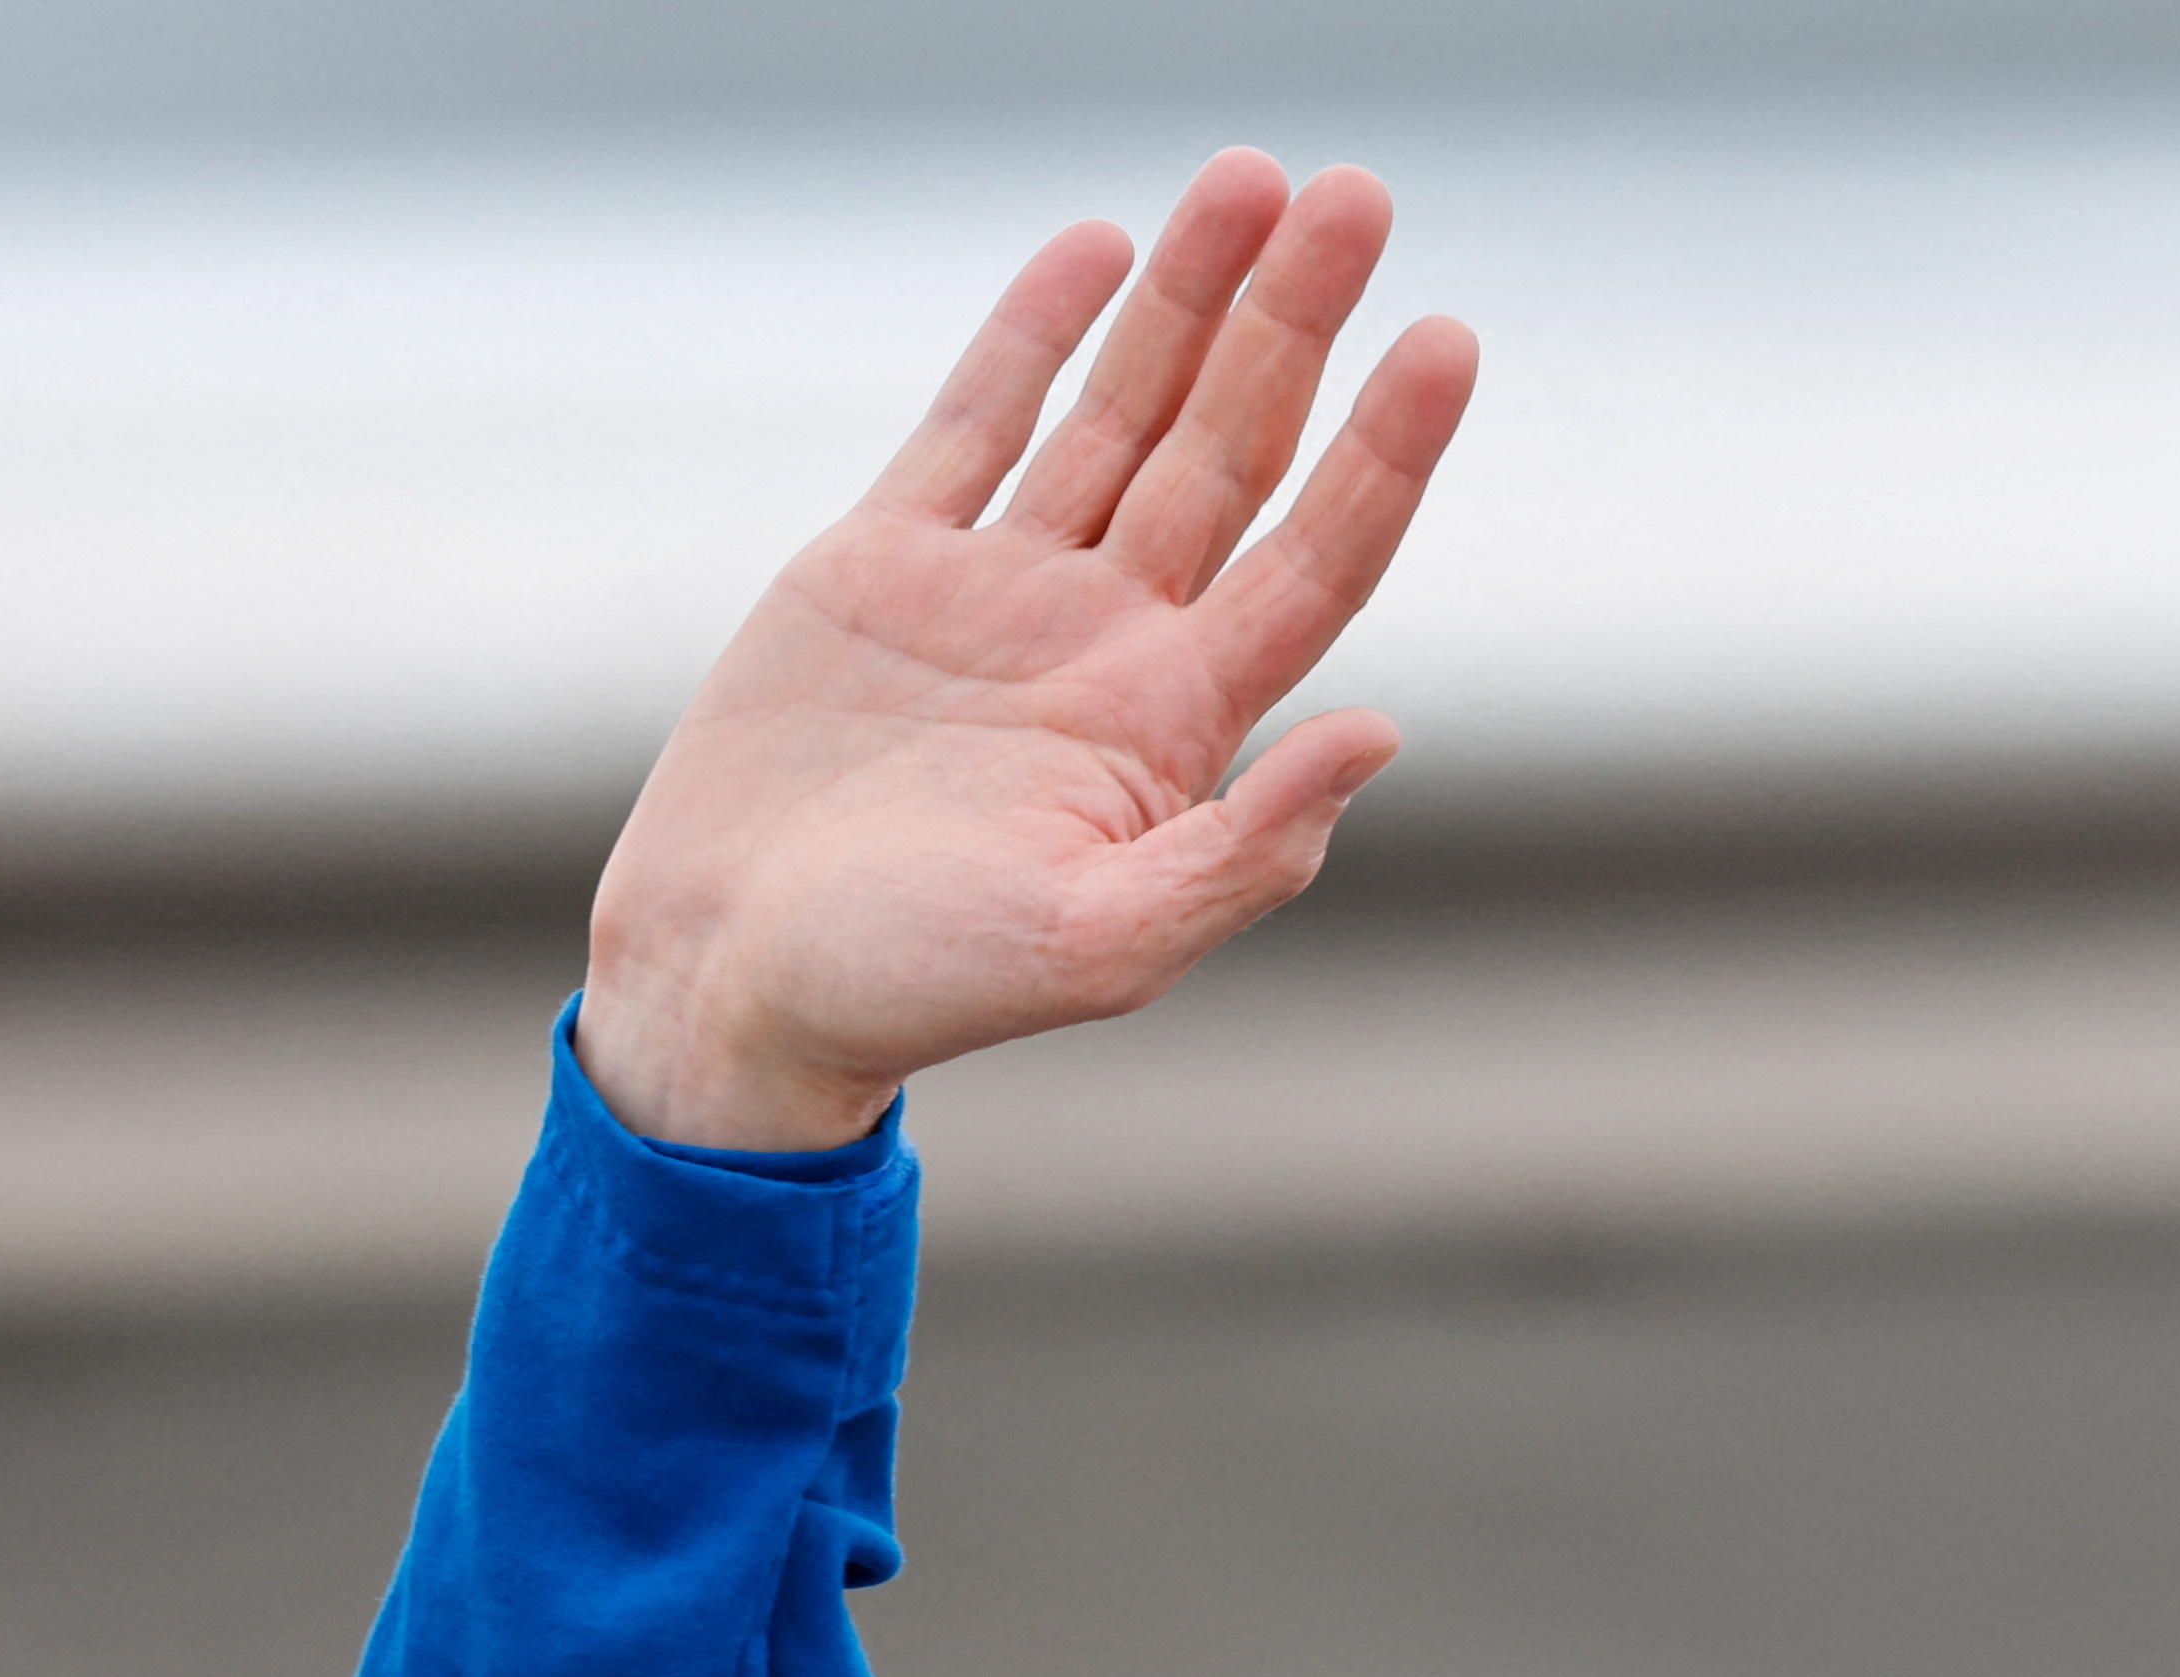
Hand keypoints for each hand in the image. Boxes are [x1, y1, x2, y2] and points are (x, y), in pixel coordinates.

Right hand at [577, 152, 1479, 1147]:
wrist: (735, 981)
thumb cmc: (919, 993)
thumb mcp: (1104, 947)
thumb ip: (1247, 852)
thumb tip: (1382, 732)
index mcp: (1177, 726)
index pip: (1315, 558)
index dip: (1384, 452)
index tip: (1445, 343)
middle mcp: (1110, 640)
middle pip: (1234, 453)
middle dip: (1297, 323)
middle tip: (1360, 197)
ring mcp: (1004, 594)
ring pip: (1122, 413)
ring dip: (1190, 300)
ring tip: (1251, 180)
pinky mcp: (885, 562)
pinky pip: (979, 420)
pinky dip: (1036, 334)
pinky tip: (1104, 249)